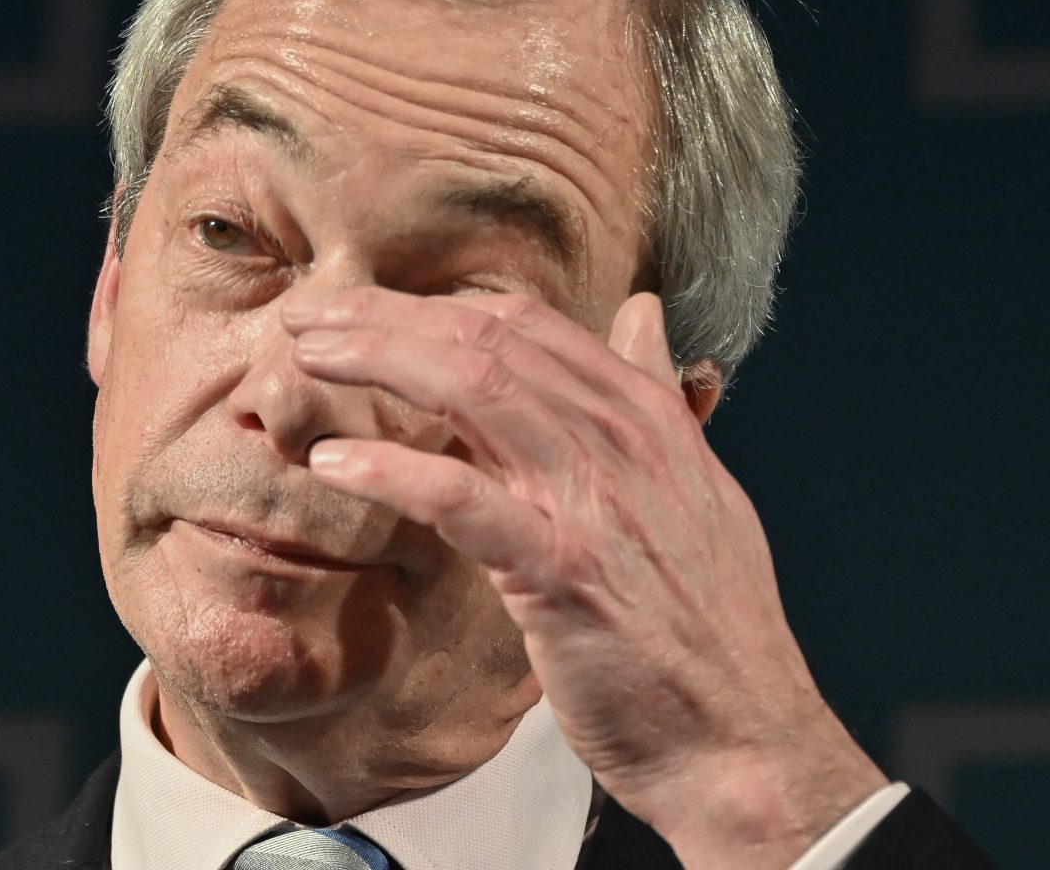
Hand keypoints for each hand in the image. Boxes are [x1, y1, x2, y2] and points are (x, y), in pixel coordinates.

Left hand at [283, 286, 885, 869]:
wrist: (744, 744)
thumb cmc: (710, 632)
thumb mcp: (699, 490)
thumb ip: (655, 399)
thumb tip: (640, 314)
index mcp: (648, 421)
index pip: (529, 326)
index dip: (437, 305)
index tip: (366, 309)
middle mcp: (621, 444)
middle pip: (486, 341)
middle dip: (386, 317)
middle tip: (309, 318)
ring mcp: (591, 504)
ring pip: (471, 390)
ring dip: (377, 361)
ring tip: (305, 359)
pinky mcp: (560, 572)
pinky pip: (462, 499)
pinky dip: (393, 470)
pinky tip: (333, 464)